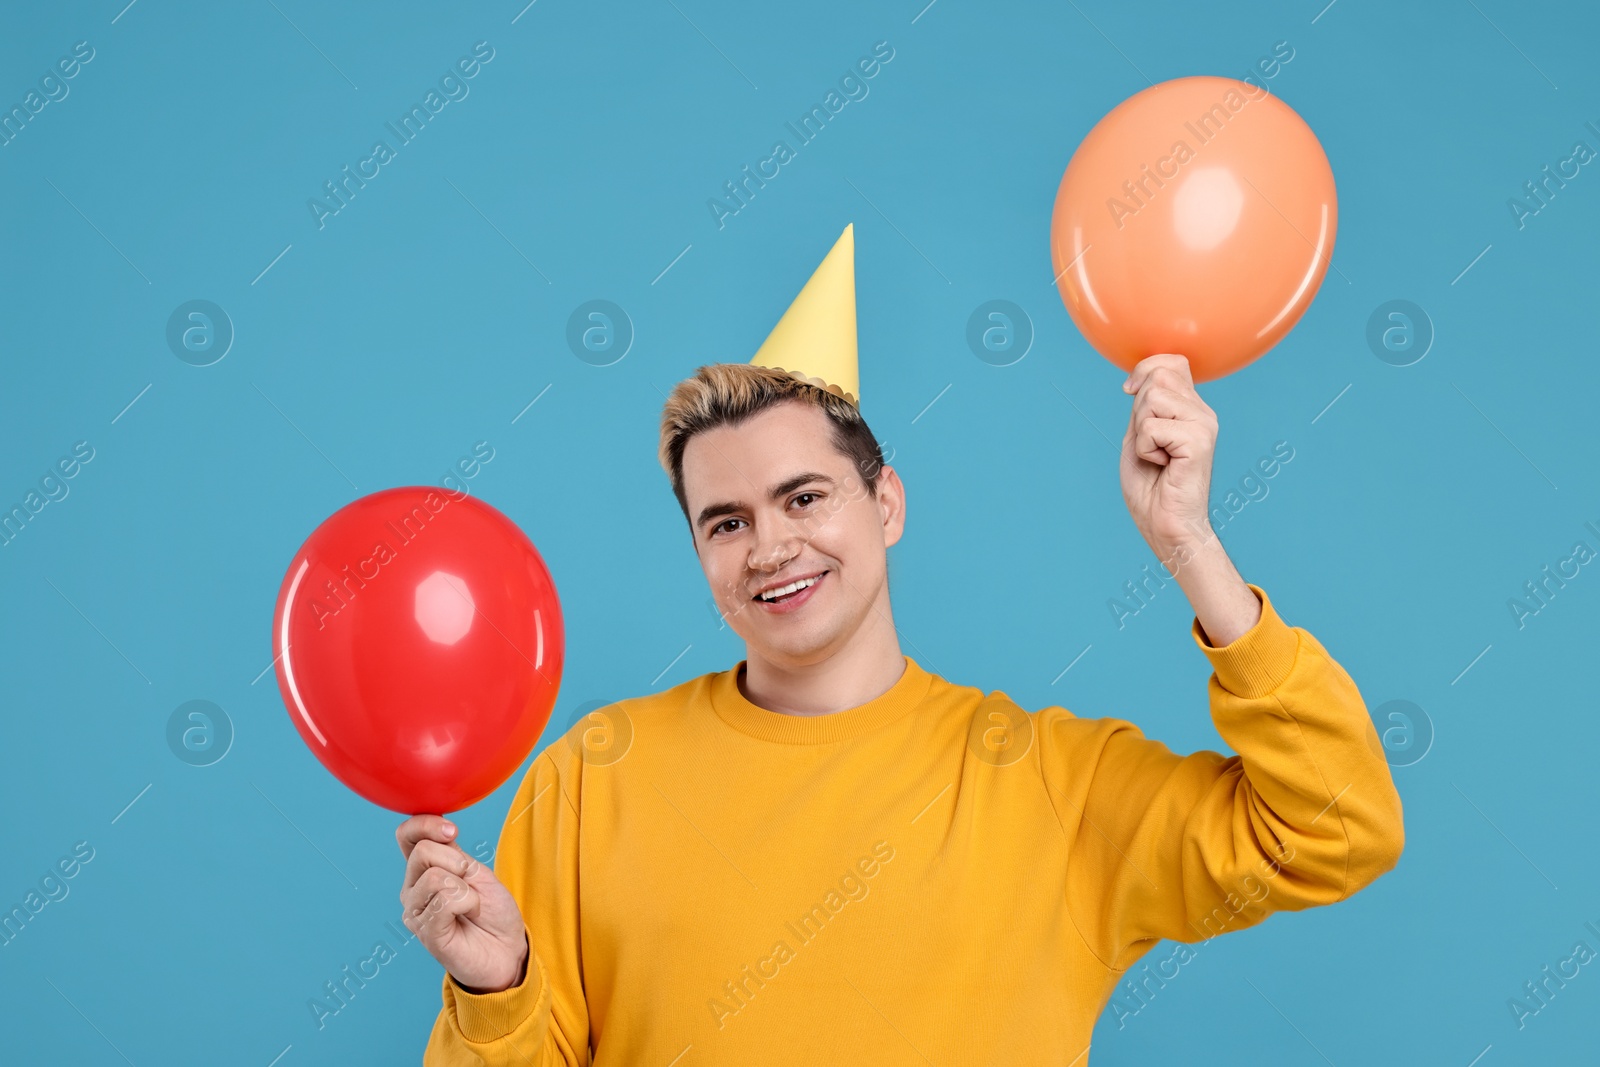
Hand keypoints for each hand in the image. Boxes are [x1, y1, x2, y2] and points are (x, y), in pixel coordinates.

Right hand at [397, 815, 528, 993]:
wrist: (507, 948)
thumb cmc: (492, 910)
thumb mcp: (474, 870)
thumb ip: (451, 852)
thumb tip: (440, 831)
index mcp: (422, 870)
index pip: (406, 835)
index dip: (425, 824)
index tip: (453, 832)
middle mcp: (412, 889)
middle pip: (422, 852)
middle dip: (456, 861)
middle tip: (470, 882)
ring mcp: (415, 912)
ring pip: (434, 877)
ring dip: (465, 887)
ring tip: (471, 904)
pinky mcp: (426, 932)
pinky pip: (445, 900)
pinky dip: (467, 902)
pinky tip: (468, 915)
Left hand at [1118, 354, 1218, 563]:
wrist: (1165, 524)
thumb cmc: (1151, 485)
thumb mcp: (1140, 434)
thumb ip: (1145, 404)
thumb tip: (1139, 377)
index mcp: (1191, 408)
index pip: (1172, 361)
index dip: (1144, 369)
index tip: (1129, 392)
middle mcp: (1202, 412)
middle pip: (1158, 375)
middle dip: (1138, 409)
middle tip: (1149, 442)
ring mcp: (1204, 424)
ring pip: (1152, 397)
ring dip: (1141, 432)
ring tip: (1157, 455)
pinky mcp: (1199, 441)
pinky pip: (1151, 427)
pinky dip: (1145, 449)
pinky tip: (1162, 466)